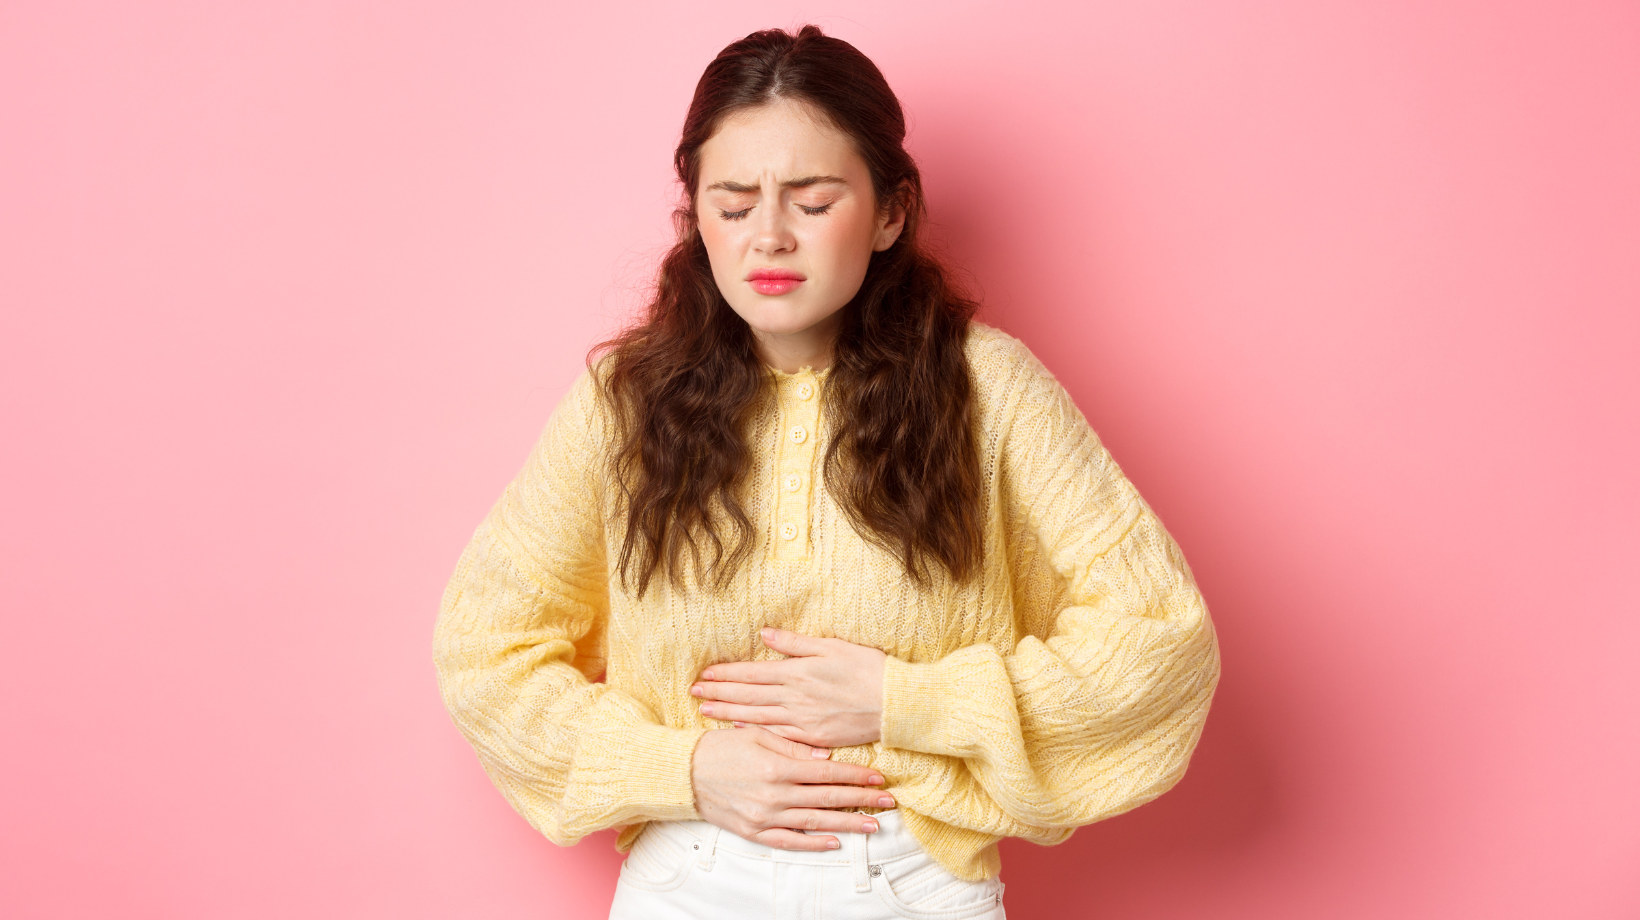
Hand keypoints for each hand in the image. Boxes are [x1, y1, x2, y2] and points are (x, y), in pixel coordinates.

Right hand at [690, 725, 895, 850]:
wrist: (684, 774)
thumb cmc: (720, 748)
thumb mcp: (756, 735)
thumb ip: (792, 746)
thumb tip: (824, 757)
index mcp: (777, 766)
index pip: (827, 773)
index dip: (855, 775)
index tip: (878, 777)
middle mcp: (774, 795)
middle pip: (827, 799)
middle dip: (861, 800)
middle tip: (887, 801)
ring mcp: (764, 816)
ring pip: (814, 823)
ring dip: (846, 824)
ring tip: (872, 826)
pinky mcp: (753, 831)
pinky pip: (788, 841)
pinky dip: (812, 844)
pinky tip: (833, 842)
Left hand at [692, 627, 886, 748]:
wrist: (895, 703)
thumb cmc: (867, 669)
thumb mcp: (832, 646)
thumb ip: (795, 643)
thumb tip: (764, 635)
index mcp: (797, 673)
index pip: (751, 673)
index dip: (726, 674)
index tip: (704, 675)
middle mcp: (795, 698)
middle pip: (748, 696)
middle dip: (718, 694)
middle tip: (693, 693)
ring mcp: (803, 721)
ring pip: (757, 717)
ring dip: (729, 713)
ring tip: (706, 711)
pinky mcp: (813, 738)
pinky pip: (777, 736)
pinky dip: (756, 732)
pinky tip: (739, 731)